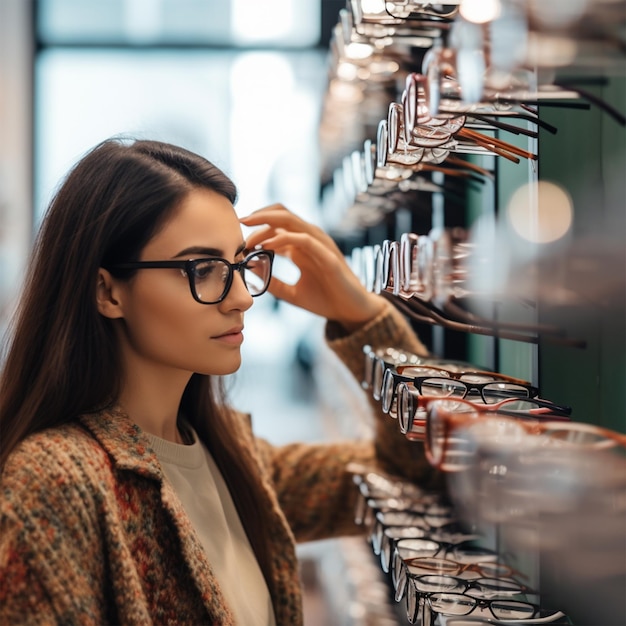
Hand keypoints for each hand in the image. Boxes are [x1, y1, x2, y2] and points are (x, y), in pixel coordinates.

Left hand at [241, 205, 385, 330]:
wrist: (351, 313)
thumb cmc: (325, 301)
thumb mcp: (290, 293)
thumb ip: (271, 281)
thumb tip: (249, 270)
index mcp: (302, 246)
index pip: (277, 224)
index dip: (256, 226)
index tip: (237, 237)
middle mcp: (311, 240)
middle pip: (282, 214)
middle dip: (258, 216)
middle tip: (239, 224)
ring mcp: (320, 245)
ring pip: (291, 220)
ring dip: (267, 224)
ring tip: (248, 236)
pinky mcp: (328, 256)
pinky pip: (303, 239)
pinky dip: (283, 239)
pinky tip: (266, 246)